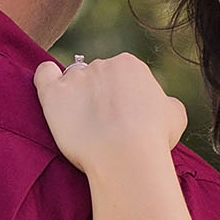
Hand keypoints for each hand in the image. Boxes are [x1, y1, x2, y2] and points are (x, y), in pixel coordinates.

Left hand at [34, 53, 186, 176]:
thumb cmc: (153, 139)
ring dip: (76, 95)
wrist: (125, 155)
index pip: (122, 75)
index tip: (124, 120)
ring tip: (81, 122)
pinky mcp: (54, 94)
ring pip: (73, 79)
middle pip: (97, 76)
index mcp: (130, 65)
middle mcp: (102, 64)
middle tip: (104, 126)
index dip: (123, 99)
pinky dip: (46, 77)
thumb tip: (161, 103)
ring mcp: (76, 77)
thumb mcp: (175, 116)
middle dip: (100, 97)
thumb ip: (164, 102)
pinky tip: (53, 91)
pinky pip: (44, 74)